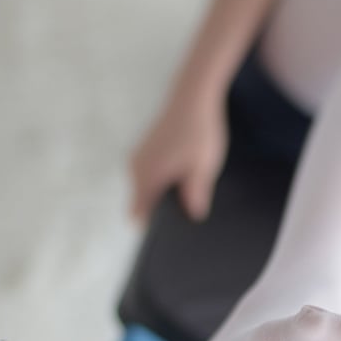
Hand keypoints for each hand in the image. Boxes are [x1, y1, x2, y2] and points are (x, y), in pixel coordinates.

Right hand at [129, 94, 228, 223]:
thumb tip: (193, 216)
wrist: (192, 98)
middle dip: (159, 216)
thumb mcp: (204, 168)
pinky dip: (162, 185)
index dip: (151, 231)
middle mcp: (136, 169)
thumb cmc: (200, 132)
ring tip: (187, 203)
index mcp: (148, 176)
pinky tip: (183, 185)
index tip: (166, 242)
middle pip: (142, 206)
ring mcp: (138, 160)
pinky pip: (149, 178)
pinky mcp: (144, 153)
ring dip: (161, 199)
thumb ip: (196, 194)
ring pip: (145, 192)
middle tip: (184, 223)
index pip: (140, 216)